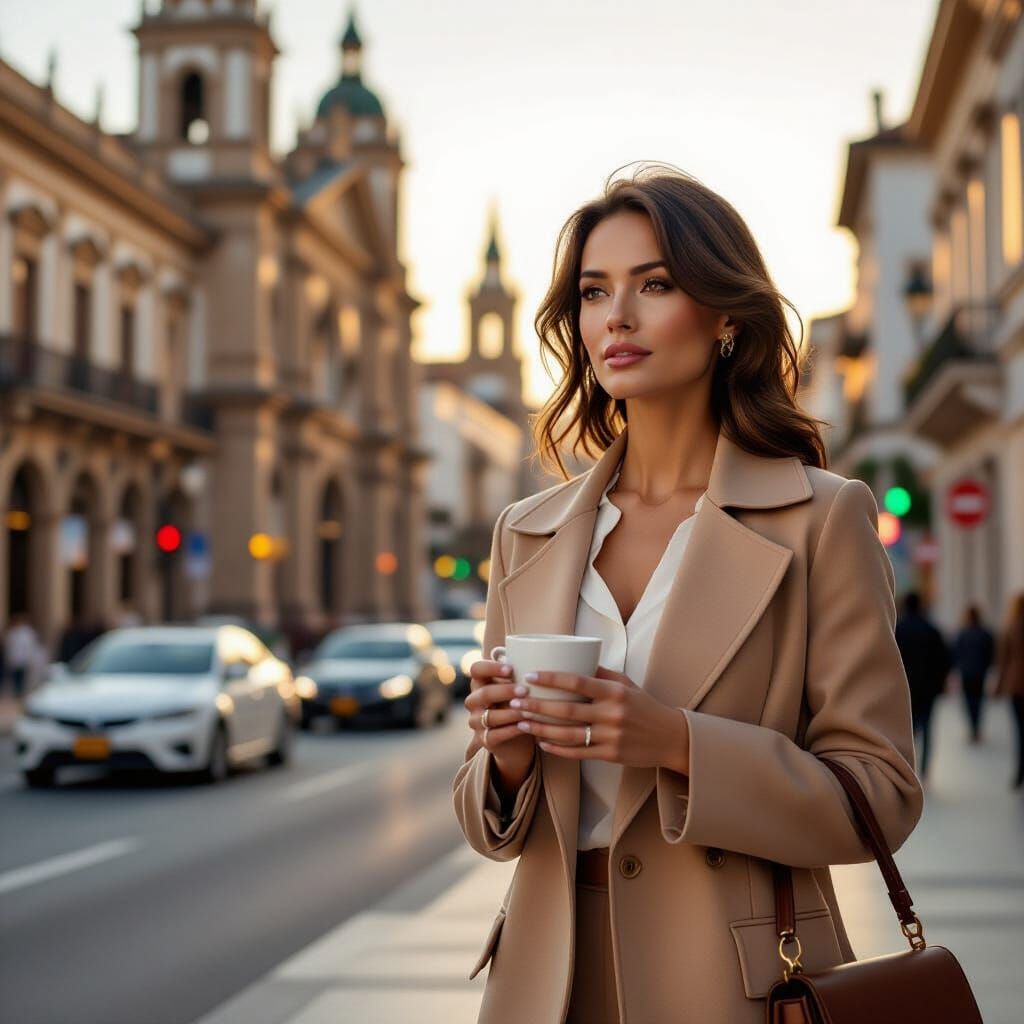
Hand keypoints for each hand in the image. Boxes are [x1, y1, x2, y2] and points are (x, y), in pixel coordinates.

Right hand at [464, 658, 536, 777]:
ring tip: (528, 711)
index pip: (477, 669)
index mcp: (480, 683)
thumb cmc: (520, 705)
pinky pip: (495, 735)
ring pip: (489, 716)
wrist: (517, 739)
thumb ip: (522, 673)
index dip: (491, 667)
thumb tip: (541, 654)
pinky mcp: (484, 740)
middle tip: (525, 690)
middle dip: (505, 691)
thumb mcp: (519, 687)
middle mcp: (474, 701)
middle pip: (484, 693)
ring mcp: (477, 721)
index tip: (511, 669)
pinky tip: (525, 727)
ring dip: (510, 713)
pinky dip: (511, 730)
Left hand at [509, 666, 689, 772]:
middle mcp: (611, 713)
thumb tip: (573, 659)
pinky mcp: (610, 754)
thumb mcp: (626, 684)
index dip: (551, 679)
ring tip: (521, 722)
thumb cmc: (644, 706)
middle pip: (567, 710)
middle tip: (515, 701)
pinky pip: (578, 752)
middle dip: (537, 706)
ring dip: (541, 728)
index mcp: (614, 692)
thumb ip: (600, 673)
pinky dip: (557, 748)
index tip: (530, 676)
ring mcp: (610, 736)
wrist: (670, 737)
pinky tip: (541, 742)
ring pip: (568, 734)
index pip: (577, 682)